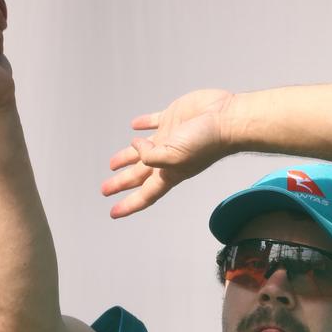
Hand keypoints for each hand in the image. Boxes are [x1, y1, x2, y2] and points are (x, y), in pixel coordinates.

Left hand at [101, 88, 233, 217]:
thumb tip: (137, 148)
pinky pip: (153, 122)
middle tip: (105, 189)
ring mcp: (170, 138)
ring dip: (127, 157)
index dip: (128, 204)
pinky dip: (142, 125)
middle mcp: (167, 158)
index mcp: (169, 173)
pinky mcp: (173, 119)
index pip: (145, 194)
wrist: (226, 119)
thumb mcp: (175, 156)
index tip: (113, 212)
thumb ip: (151, 156)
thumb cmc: (206, 142)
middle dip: (121, 182)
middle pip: (139, 175)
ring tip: (113, 164)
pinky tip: (135, 126)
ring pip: (141, 151)